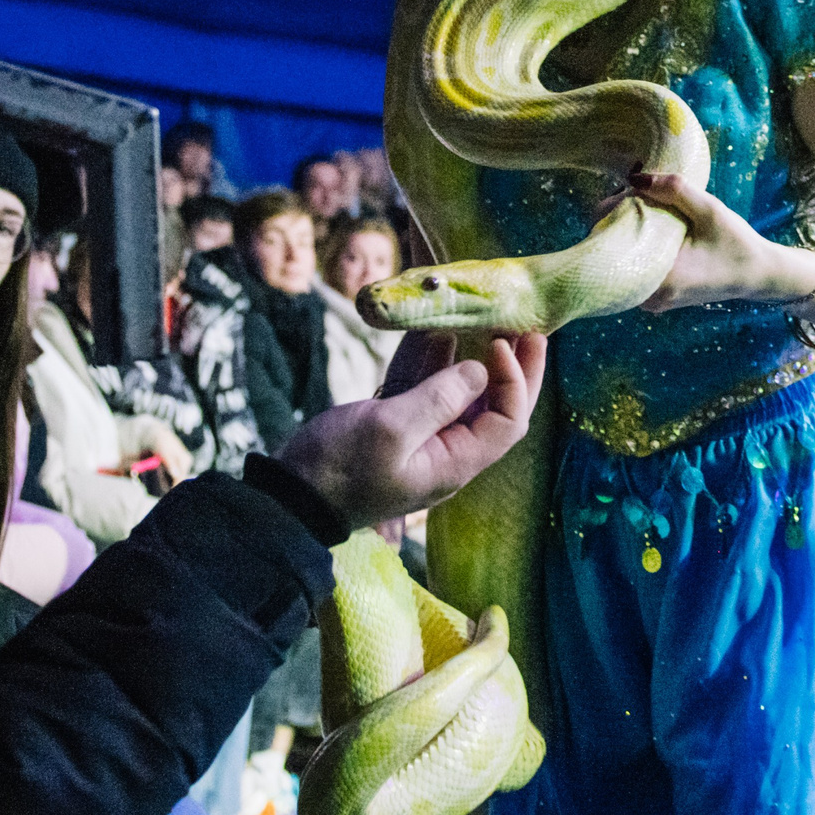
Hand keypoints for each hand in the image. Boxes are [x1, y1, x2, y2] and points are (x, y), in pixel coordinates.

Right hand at [279, 332, 544, 527]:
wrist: (290, 495)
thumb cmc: (339, 469)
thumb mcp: (389, 430)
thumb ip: (438, 399)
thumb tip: (479, 370)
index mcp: (455, 462)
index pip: (508, 421)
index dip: (515, 381)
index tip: (502, 343)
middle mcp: (446, 452)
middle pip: (494, 407)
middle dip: (511, 368)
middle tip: (524, 328)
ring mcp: (421, 438)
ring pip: (458, 393)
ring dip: (470, 357)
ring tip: (486, 320)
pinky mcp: (394, 424)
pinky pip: (423, 387)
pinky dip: (431, 359)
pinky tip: (437, 330)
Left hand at [625, 172, 789, 312]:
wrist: (757, 276)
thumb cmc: (737, 244)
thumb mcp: (710, 210)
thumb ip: (674, 191)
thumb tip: (634, 177)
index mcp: (660, 279)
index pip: (611, 239)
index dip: (614, 208)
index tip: (634, 188)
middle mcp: (648, 296)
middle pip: (610, 249)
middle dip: (619, 216)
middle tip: (640, 191)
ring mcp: (649, 300)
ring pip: (620, 257)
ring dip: (627, 230)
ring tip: (646, 205)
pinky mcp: (654, 298)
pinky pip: (632, 266)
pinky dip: (637, 245)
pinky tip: (652, 225)